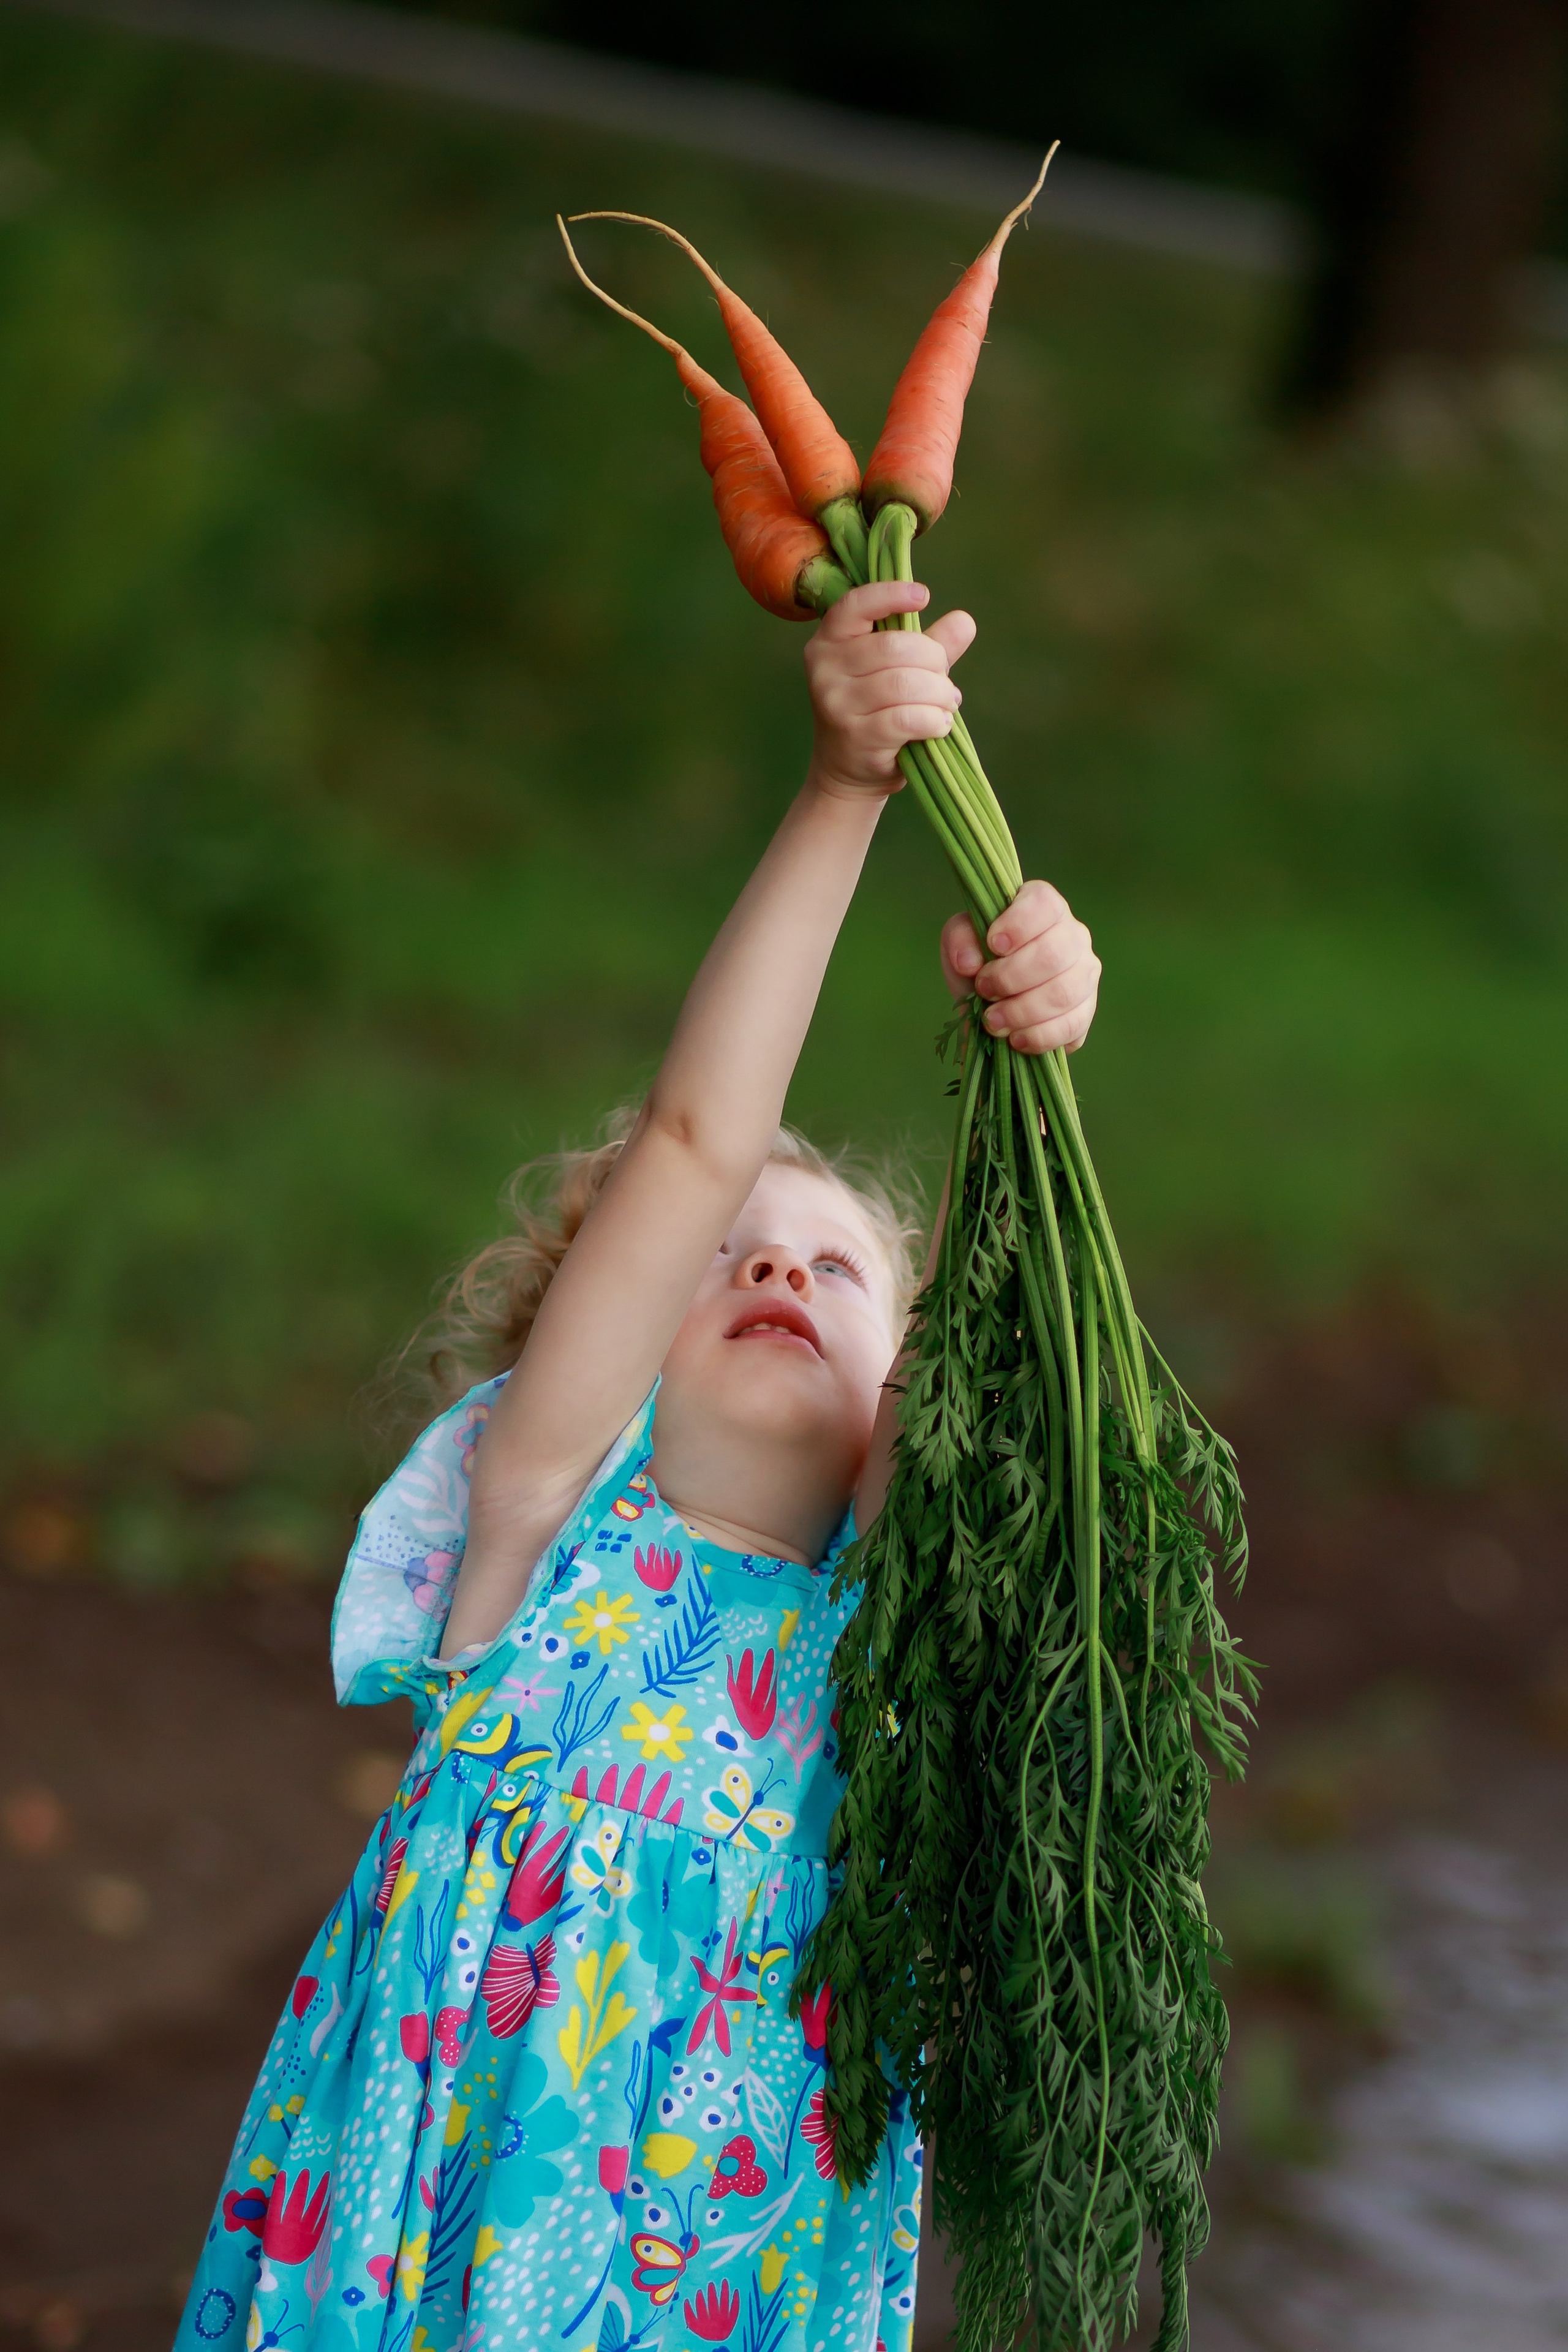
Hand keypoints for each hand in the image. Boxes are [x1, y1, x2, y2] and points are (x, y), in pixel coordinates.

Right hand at [804, 579, 975, 797]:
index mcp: (829, 642)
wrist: (846, 774)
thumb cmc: (874, 713)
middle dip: (934, 662)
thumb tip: (965, 620)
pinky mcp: (856, 735)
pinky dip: (935, 720)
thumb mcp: (898, 672)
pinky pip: (908, 717)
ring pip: (906, 683)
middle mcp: (826, 669)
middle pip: (896, 646)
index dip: (890, 595)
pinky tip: (939, 726)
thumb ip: (929, 645)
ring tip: (945, 705)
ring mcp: (837, 703)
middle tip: (944, 682)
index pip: (855, 605)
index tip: (923, 596)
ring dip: (940, 694)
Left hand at [940, 879, 1100, 1053]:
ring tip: (992, 1021)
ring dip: (1021, 1012)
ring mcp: (1085, 974)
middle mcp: (1073, 935)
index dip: (1018, 925)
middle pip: (1054, 954)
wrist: (992, 1000)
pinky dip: (1038, 1036)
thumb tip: (969, 961)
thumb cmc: (980, 960)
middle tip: (984, 990)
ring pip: (1063, 993)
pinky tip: (1015, 1039)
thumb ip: (960, 938)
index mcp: (1044, 907)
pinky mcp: (1086, 1010)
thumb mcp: (961, 941)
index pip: (1044, 904)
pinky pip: (1072, 1026)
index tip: (992, 945)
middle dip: (1011, 978)